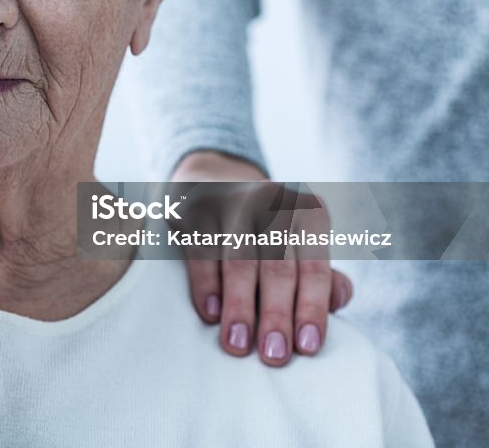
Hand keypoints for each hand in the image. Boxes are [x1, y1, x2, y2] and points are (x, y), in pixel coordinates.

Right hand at [172, 151, 352, 366]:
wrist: (216, 182)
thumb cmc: (267, 231)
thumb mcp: (299, 245)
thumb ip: (321, 276)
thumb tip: (340, 301)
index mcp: (308, 212)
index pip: (313, 268)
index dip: (312, 308)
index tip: (307, 348)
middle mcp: (273, 201)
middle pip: (277, 267)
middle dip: (276, 315)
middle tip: (274, 356)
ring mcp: (232, 201)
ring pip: (239, 260)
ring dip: (239, 306)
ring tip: (237, 345)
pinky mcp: (197, 207)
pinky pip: (202, 250)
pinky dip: (206, 284)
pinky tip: (209, 314)